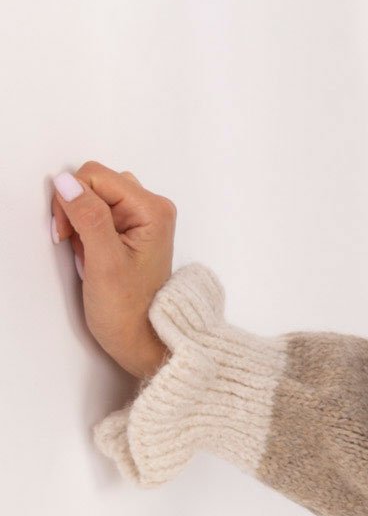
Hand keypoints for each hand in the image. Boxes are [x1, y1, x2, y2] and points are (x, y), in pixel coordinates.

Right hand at [51, 162, 176, 381]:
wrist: (143, 340)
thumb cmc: (129, 310)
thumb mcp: (104, 262)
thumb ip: (88, 217)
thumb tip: (66, 182)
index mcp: (153, 209)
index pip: (95, 176)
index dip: (71, 200)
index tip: (67, 233)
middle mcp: (152, 208)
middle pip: (95, 183)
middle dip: (75, 211)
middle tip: (77, 246)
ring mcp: (142, 219)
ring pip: (94, 199)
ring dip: (80, 223)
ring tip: (88, 254)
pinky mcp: (131, 231)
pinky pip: (98, 215)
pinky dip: (86, 232)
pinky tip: (92, 255)